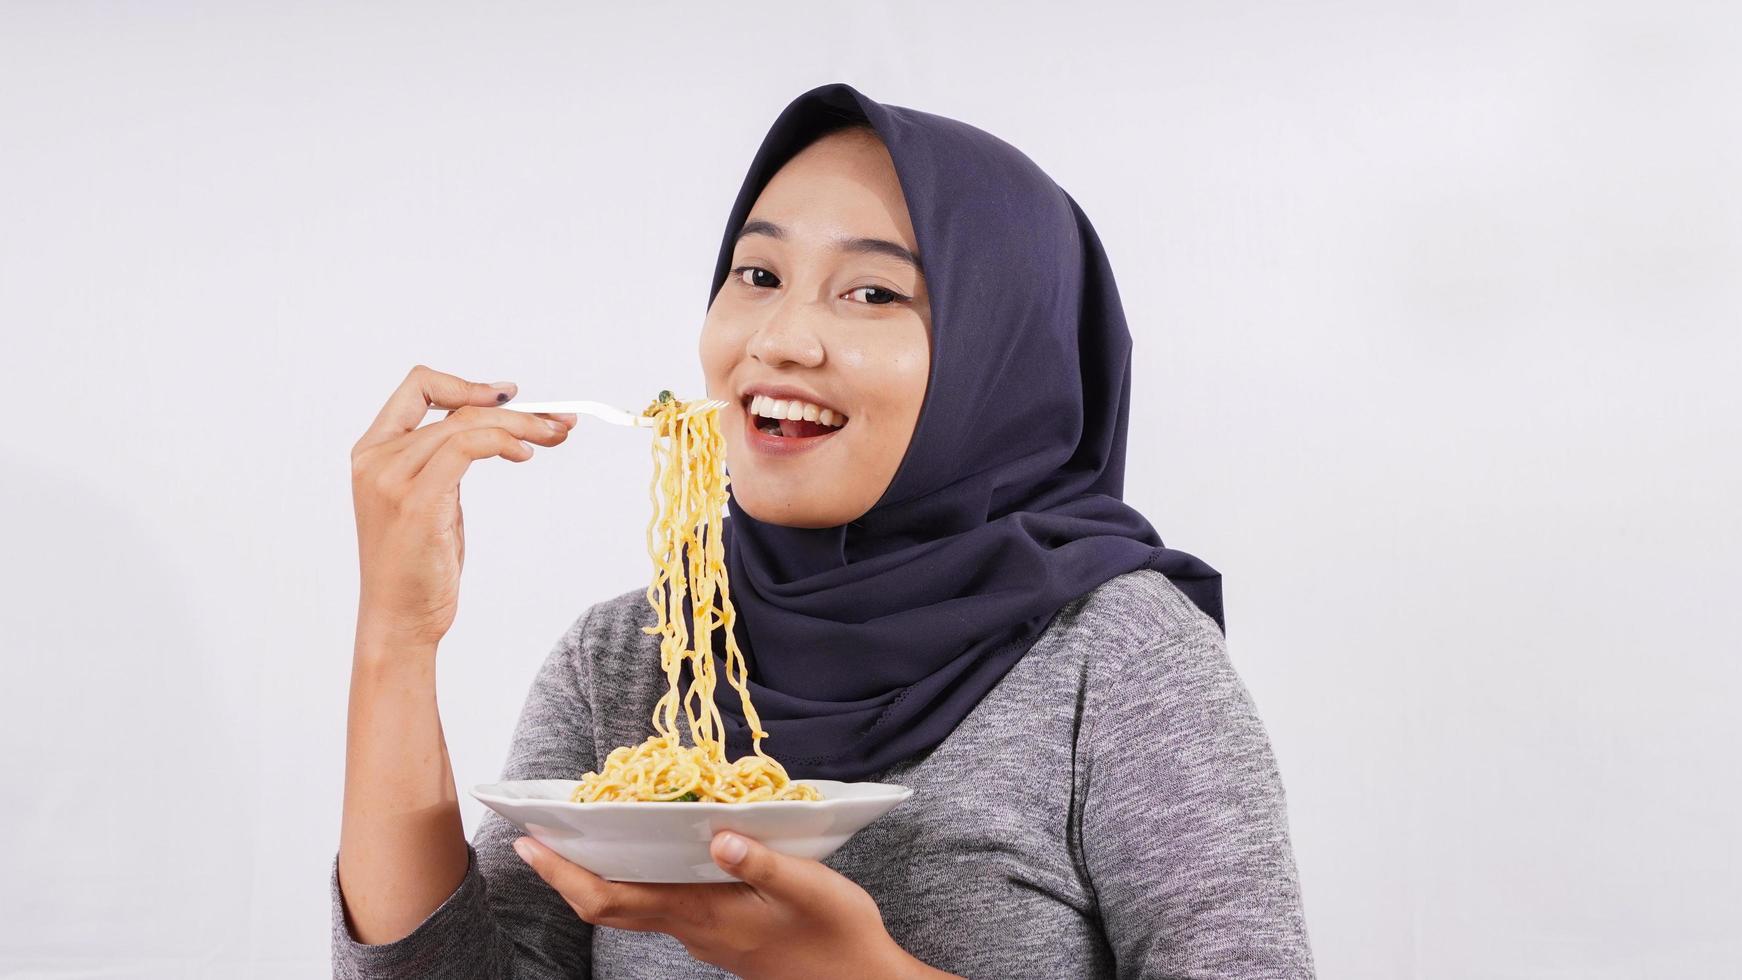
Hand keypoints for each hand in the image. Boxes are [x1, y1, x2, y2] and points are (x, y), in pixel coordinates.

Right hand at [350, 365, 576, 646]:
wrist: (398, 619)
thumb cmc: (417, 565)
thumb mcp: (430, 500)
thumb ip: (445, 462)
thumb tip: (494, 430)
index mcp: (373, 451)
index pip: (417, 388)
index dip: (466, 384)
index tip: (509, 396)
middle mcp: (376, 458)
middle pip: (457, 407)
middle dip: (517, 411)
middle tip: (559, 421)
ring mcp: (392, 479)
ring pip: (467, 424)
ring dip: (522, 426)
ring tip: (555, 436)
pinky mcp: (416, 501)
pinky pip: (465, 447)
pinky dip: (502, 442)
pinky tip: (525, 455)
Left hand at [513, 831, 951, 979]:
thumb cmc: (839, 934)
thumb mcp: (811, 888)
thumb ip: (764, 861)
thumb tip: (717, 835)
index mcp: (704, 914)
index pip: (612, 899)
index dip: (565, 873)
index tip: (533, 841)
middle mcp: (692, 929)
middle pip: (608, 906)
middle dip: (567, 872)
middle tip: (539, 832)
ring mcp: (702, 935)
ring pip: (632, 906)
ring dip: (600, 874)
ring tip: (586, 831)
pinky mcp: (717, 933)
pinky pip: (660, 906)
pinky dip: (638, 879)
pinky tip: (650, 849)